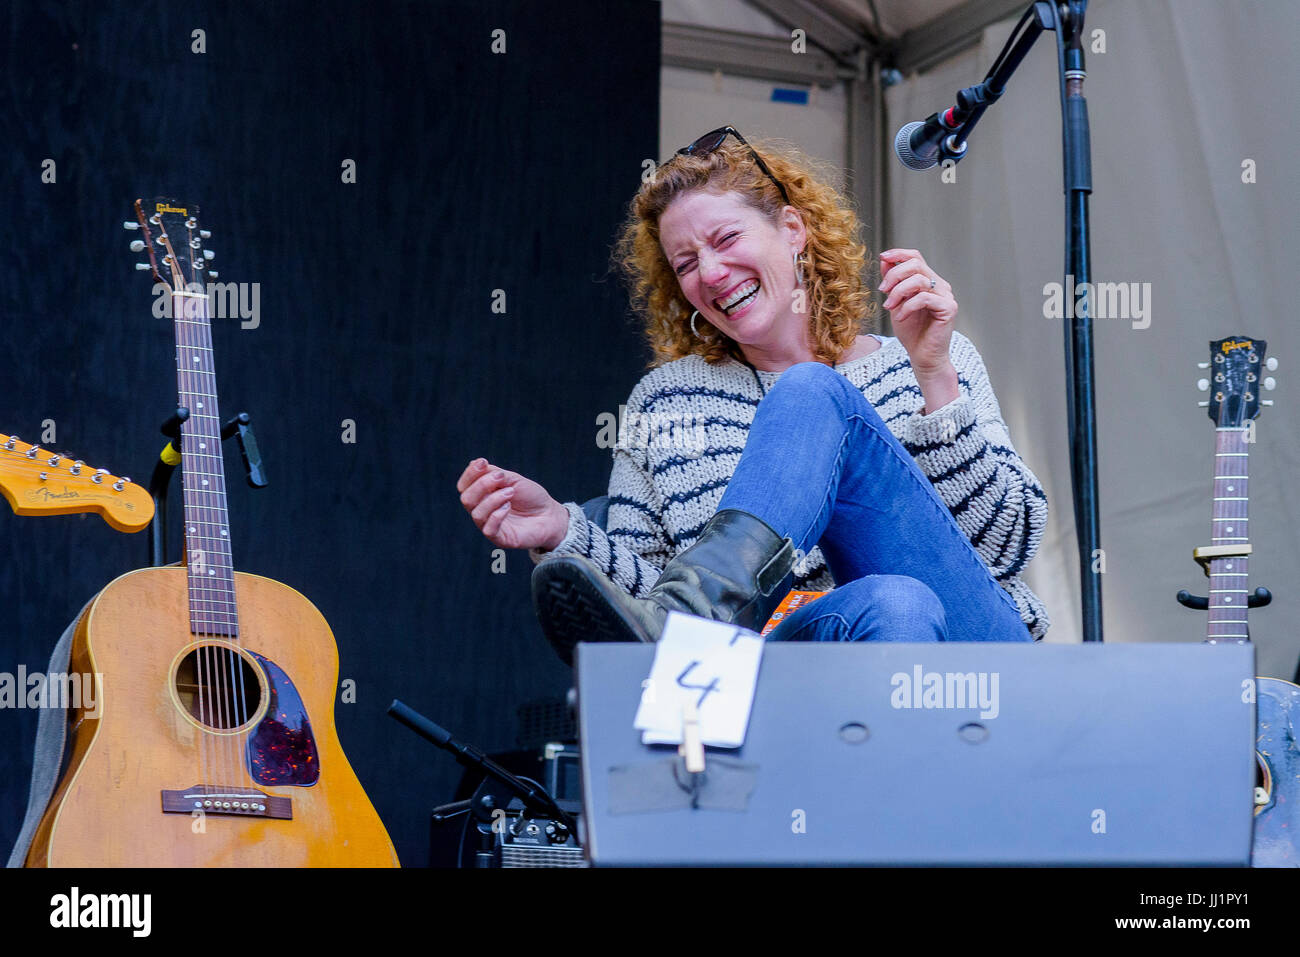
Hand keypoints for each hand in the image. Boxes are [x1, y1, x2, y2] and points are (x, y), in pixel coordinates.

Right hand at [457, 458, 569, 550]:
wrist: (551, 515)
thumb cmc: (531, 497)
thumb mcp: (514, 480)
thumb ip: (494, 473)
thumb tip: (473, 463)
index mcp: (483, 495)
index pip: (464, 486)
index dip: (470, 474)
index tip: (483, 463)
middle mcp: (482, 510)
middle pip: (466, 499)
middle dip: (481, 485)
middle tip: (500, 478)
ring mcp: (490, 525)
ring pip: (477, 513)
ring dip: (493, 499)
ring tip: (511, 492)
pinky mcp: (500, 538)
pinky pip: (488, 530)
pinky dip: (496, 515)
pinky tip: (508, 507)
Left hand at [879, 248, 957, 376]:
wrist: (922, 356)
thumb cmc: (911, 331)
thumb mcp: (896, 303)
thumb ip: (893, 283)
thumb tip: (885, 260)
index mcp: (929, 281)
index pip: (916, 257)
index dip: (899, 253)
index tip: (883, 257)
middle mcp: (940, 285)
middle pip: (916, 264)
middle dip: (894, 275)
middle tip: (882, 290)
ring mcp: (946, 296)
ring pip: (919, 280)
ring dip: (898, 292)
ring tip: (889, 307)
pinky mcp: (949, 308)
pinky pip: (924, 298)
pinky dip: (908, 306)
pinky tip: (900, 317)